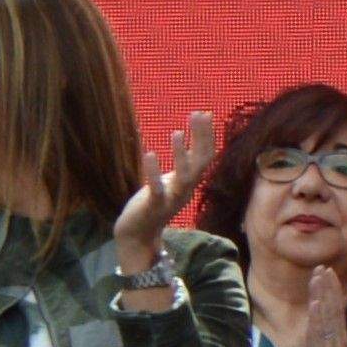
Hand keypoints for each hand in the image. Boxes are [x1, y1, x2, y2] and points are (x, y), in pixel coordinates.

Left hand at [109, 109, 218, 282]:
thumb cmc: (154, 203)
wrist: (139, 234)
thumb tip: (188, 140)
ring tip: (177, 132)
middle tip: (199, 114)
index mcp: (190, 182)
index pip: (206, 156)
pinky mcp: (154, 206)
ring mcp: (171, 198)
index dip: (207, 135)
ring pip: (184, 177)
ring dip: (181, 155)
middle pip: (200, 162)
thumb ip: (183, 164)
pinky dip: (153, 172)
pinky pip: (156, 189)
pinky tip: (150, 153)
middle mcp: (186, 189)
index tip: (206, 113)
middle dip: (201, 138)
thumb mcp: (172, 180)